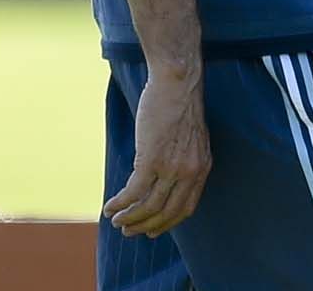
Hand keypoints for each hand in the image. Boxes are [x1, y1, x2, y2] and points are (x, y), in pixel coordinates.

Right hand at [103, 67, 211, 237]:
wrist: (177, 81)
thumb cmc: (179, 102)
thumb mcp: (191, 136)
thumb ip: (183, 158)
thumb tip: (164, 174)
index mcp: (202, 167)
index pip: (187, 207)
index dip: (168, 222)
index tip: (152, 229)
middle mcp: (190, 171)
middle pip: (167, 212)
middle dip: (146, 226)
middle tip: (129, 231)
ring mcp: (172, 167)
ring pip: (148, 207)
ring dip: (130, 218)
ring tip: (116, 221)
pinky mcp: (152, 159)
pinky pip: (133, 192)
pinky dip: (120, 204)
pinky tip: (110, 206)